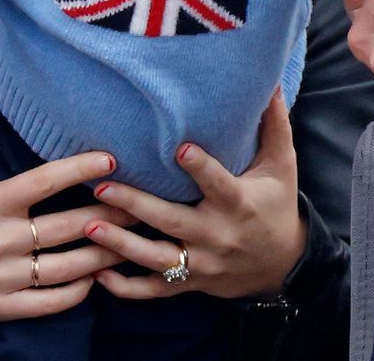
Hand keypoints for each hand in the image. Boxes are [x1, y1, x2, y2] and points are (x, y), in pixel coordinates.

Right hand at [0, 92, 132, 324]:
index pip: (45, 181)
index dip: (80, 168)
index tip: (112, 159)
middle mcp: (1, 240)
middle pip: (68, 226)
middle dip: (108, 214)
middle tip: (140, 202)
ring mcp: (2, 277)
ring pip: (67, 267)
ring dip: (102, 253)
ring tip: (131, 240)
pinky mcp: (0, 307)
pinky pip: (49, 302)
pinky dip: (77, 291)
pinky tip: (96, 278)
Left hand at [82, 89, 304, 299]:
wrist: (284, 265)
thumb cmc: (278, 204)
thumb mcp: (282, 165)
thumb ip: (274, 124)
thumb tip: (272, 83)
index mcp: (238, 204)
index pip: (218, 184)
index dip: (200, 167)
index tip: (179, 148)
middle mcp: (217, 236)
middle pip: (172, 221)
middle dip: (136, 205)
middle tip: (103, 186)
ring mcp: (201, 264)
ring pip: (157, 259)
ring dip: (122, 244)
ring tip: (90, 226)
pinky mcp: (191, 283)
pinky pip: (155, 290)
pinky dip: (126, 287)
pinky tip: (97, 273)